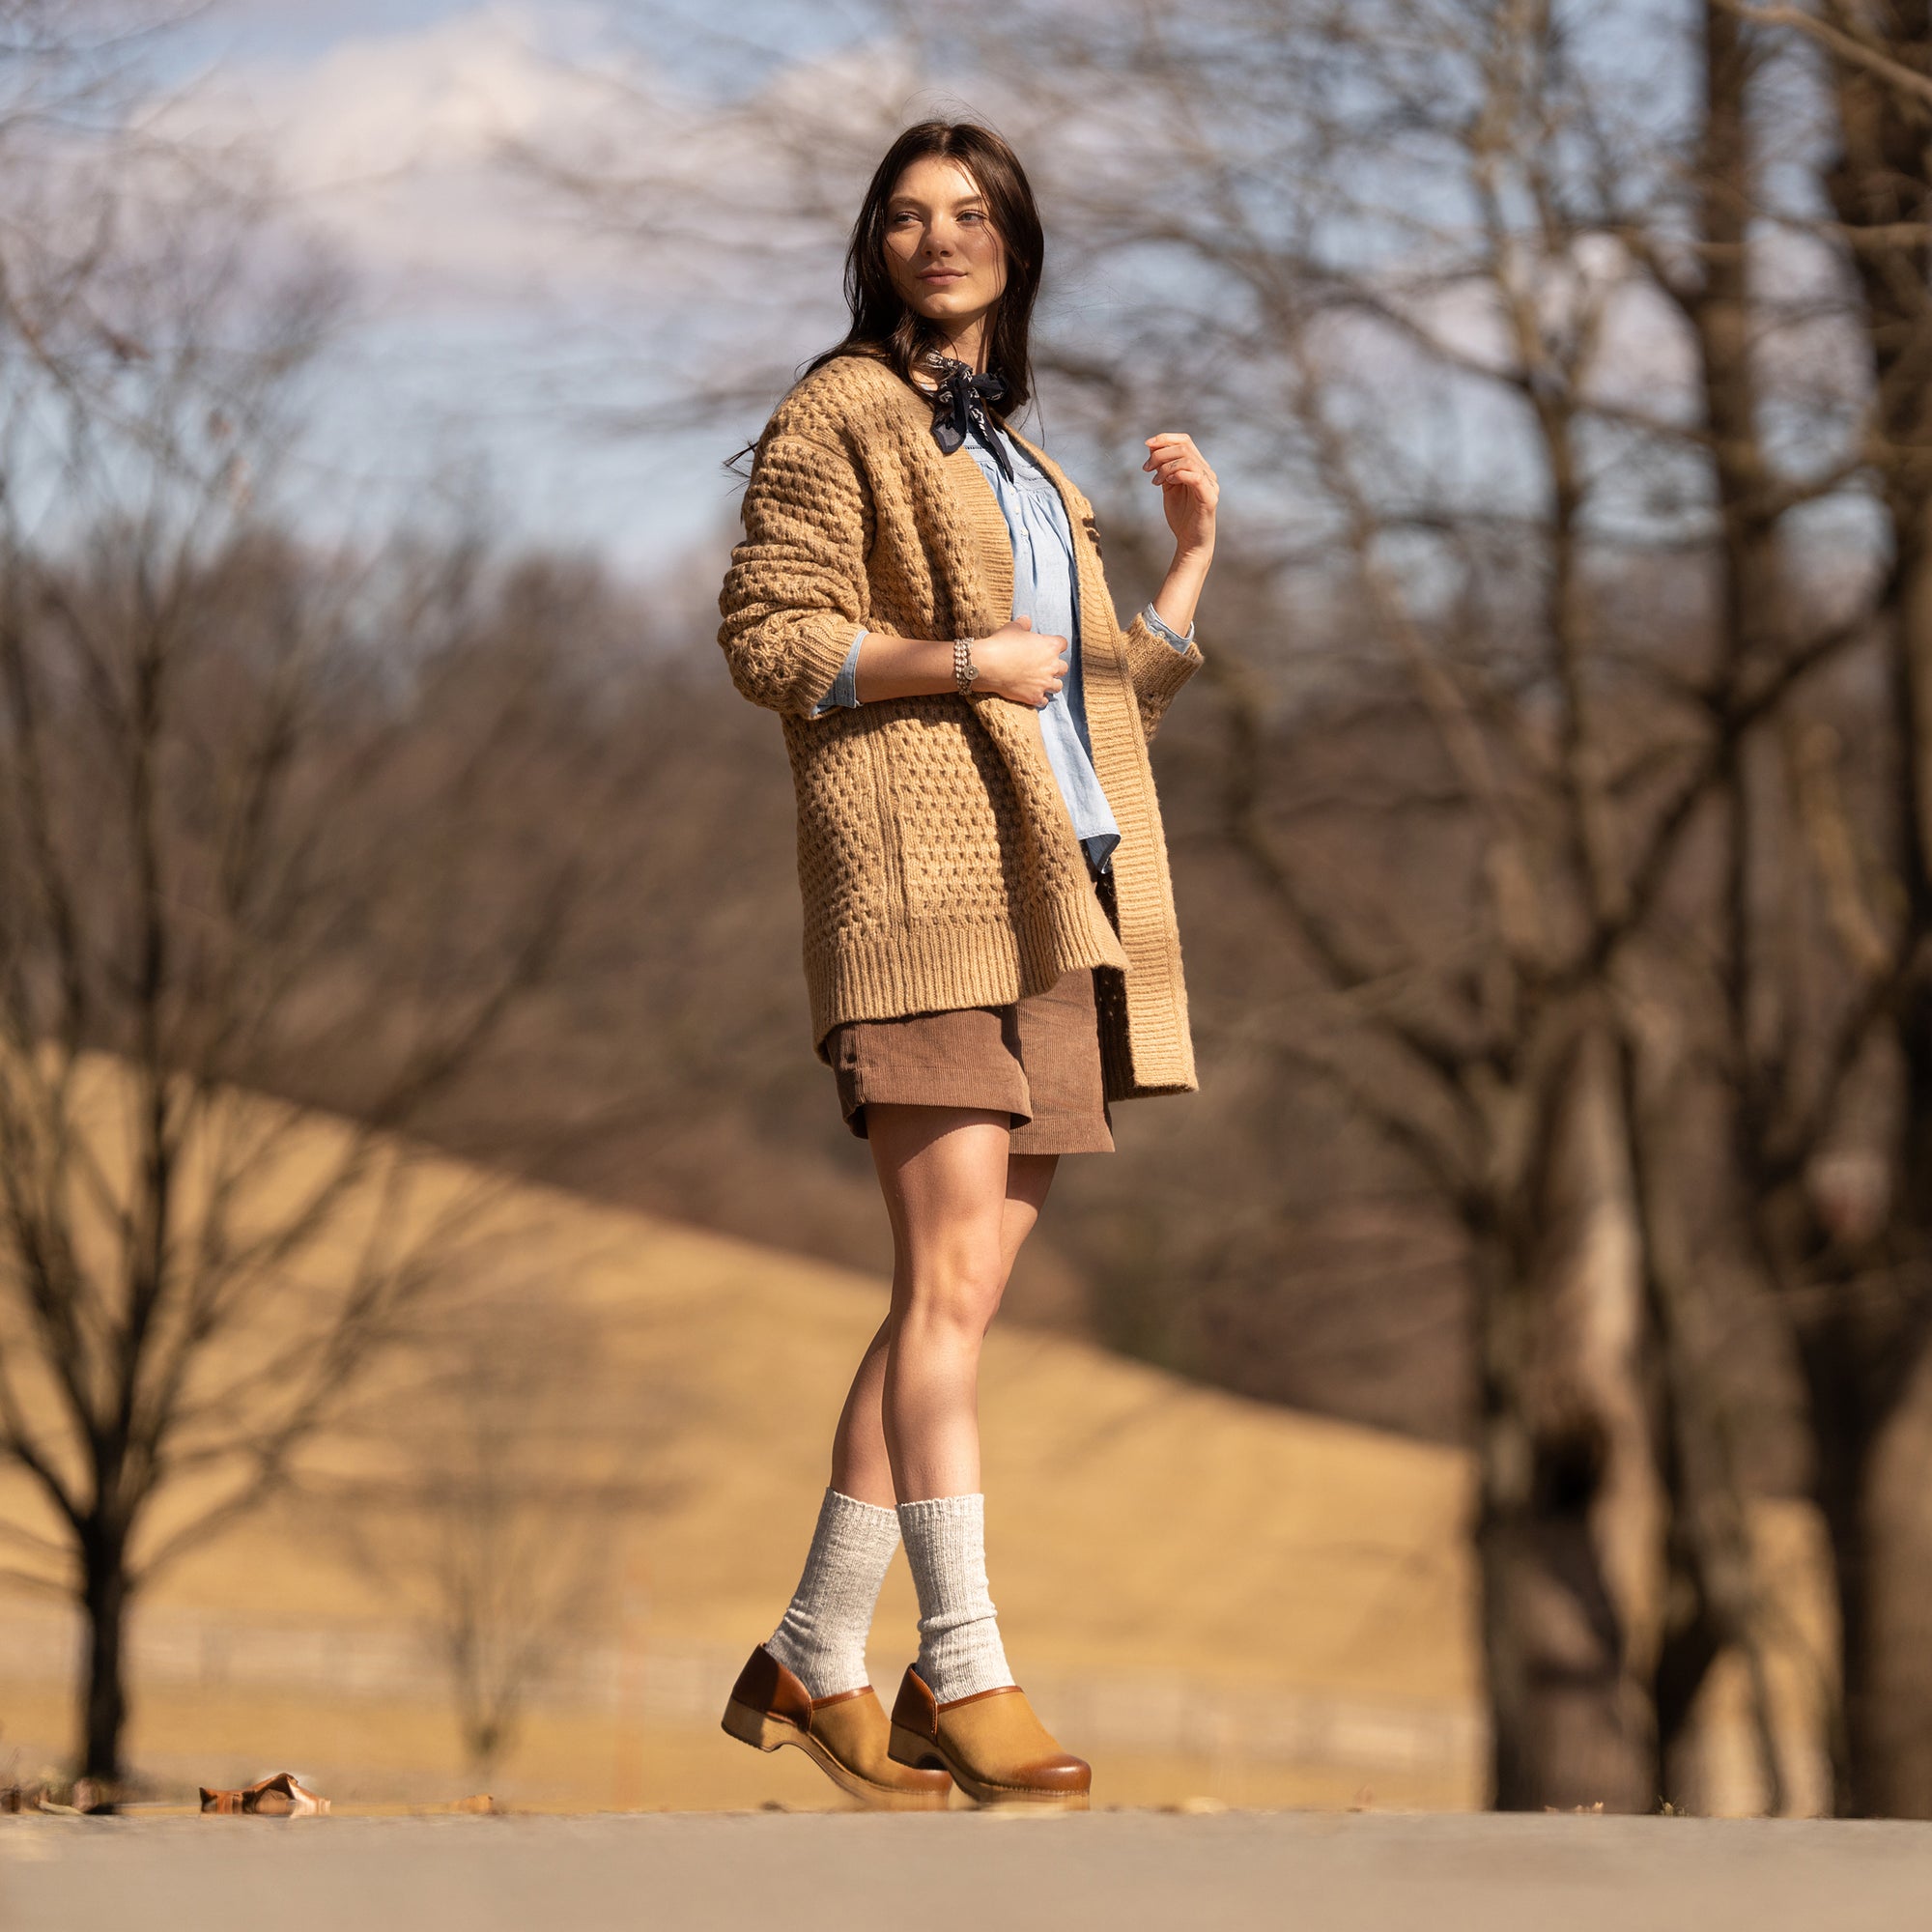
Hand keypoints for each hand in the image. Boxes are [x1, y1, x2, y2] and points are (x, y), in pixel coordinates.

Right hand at [970, 615, 1069, 708]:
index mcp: (1050, 646)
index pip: (1063, 644)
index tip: (1047, 647)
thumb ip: (1023, 624)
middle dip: (1055, 667)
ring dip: (1051, 683)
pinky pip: (1044, 700)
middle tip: (1043, 666)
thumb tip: (1026, 621)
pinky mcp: (1034, 697)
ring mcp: (1044, 683)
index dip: (1055, 645)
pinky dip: (1040, 698)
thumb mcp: (1012, 628)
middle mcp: (1052, 665)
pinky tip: (1033, 694)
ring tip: (1041, 682)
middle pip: (1063, 667)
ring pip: (1057, 686)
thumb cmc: (1001, 643)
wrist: (988, 665)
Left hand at [1144, 431, 1217, 555]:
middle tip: (1146, 468)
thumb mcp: (1167, 486)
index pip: (1185, 441)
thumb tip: (1152, 447)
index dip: (1165, 438)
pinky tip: (1166, 482)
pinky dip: (1178, 474)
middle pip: (1184, 447)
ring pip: (1188, 460)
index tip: (1147, 445)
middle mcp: (1206, 472)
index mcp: (1197, 467)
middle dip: (1160, 454)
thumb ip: (1163, 468)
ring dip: (1165, 466)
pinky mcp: (1209, 497)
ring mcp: (1210, 484)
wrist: (1190, 541)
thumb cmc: (1181, 515)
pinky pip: (1195, 477)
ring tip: (1155, 481)